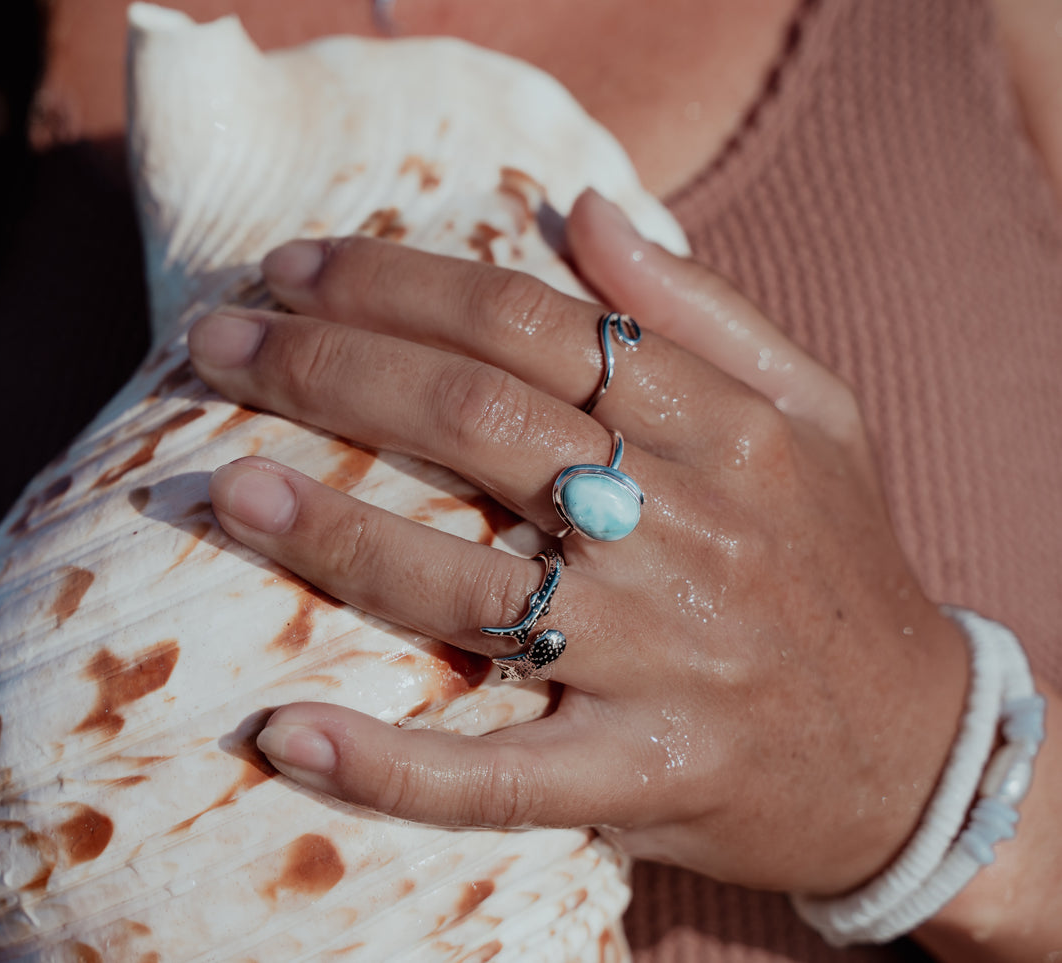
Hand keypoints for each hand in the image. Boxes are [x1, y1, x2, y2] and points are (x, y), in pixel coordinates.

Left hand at [188, 189, 969, 896]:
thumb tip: (584, 208)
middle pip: (478, 424)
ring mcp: (663, 662)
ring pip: (469, 585)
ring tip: (226, 487)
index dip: (397, 286)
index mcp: (726, 429)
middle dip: (329, 371)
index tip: (292, 269)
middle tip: (214, 345)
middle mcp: (690, 532)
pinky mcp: (641, 778)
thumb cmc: (840, 566)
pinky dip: (385, 762)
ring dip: (333, 530)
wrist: (919, 753)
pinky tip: (286, 735)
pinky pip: (497, 776)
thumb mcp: (812, 412)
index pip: (531, 325)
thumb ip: (703, 309)